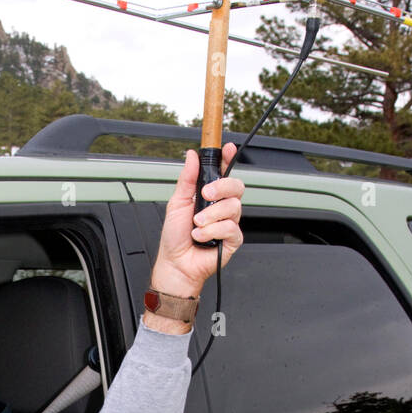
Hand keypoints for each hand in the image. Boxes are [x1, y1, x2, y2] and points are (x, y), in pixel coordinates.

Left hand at [145, 146, 243, 329]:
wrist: (176, 263)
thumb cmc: (175, 237)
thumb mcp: (177, 202)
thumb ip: (187, 178)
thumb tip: (191, 155)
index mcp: (209, 195)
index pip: (224, 172)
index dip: (228, 159)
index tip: (229, 149)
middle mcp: (221, 207)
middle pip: (236, 186)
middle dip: (221, 188)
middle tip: (204, 196)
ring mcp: (229, 222)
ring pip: (233, 207)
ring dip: (210, 216)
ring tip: (196, 226)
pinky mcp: (233, 239)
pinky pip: (231, 227)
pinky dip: (213, 231)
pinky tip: (201, 237)